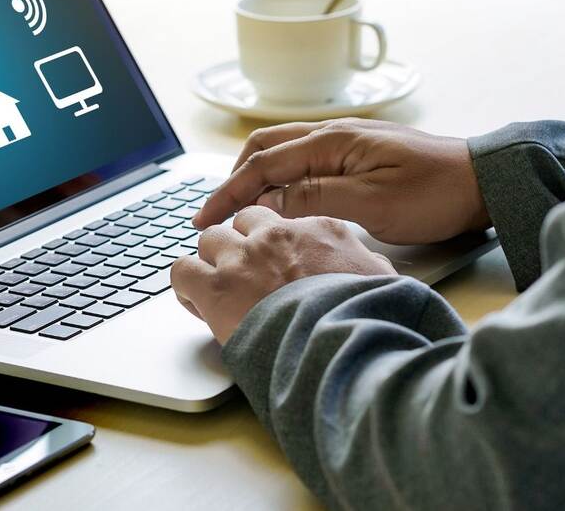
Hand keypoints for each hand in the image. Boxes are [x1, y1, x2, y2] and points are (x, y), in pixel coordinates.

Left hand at [171, 207, 395, 343]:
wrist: (341, 344)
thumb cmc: (365, 318)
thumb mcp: (382, 282)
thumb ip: (369, 268)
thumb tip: (376, 273)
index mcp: (317, 230)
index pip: (280, 220)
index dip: (271, 242)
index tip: (272, 263)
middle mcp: (275, 236)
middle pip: (241, 222)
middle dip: (240, 245)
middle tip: (244, 276)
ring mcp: (242, 258)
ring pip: (208, 239)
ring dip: (212, 262)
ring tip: (219, 290)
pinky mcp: (215, 286)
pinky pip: (182, 270)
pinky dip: (185, 285)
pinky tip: (196, 302)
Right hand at [192, 118, 490, 244]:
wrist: (483, 183)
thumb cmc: (435, 193)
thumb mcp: (371, 204)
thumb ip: (314, 198)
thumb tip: (268, 201)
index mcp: (331, 142)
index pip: (262, 166)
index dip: (227, 193)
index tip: (203, 219)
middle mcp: (333, 135)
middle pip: (263, 150)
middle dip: (232, 181)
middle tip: (214, 214)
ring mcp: (345, 142)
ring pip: (281, 153)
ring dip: (254, 178)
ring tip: (238, 209)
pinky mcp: (357, 155)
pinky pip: (303, 161)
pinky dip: (279, 178)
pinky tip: (279, 200)